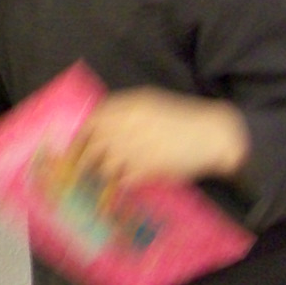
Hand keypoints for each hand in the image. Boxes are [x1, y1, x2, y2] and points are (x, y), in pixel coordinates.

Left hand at [70, 89, 249, 186]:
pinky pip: (124, 181)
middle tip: (80, 171)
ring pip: (105, 167)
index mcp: (125, 107)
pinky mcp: (148, 170)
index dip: (79, 139)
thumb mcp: (147, 102)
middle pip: (91, 148)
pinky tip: (128, 180)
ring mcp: (135, 150)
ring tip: (109, 176)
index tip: (73, 150)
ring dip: (105, 173)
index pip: (90, 124)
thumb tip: (94, 122)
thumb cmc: (179, 117)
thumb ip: (120, 109)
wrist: (212, 134)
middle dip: (84, 161)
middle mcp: (125, 127)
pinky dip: (123, 183)